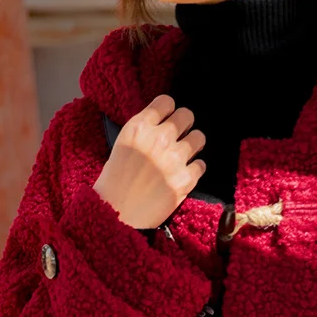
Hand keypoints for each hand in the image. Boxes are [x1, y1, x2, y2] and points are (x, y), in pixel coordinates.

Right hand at [92, 94, 205, 229]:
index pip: (166, 102)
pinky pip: (201, 165)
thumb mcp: (122, 144)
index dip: (169, 110)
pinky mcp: (185, 180)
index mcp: (139, 127)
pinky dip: (194, 169)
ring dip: (193, 145)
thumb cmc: (115, 182)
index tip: (168, 118)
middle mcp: (158, 139)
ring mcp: (173, 160)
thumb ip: (143, 131)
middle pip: (187, 115)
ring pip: (199, 138)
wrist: (116, 214)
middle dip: (184, 125)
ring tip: (184, 155)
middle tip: (179, 136)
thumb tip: (163, 123)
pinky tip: (183, 174)